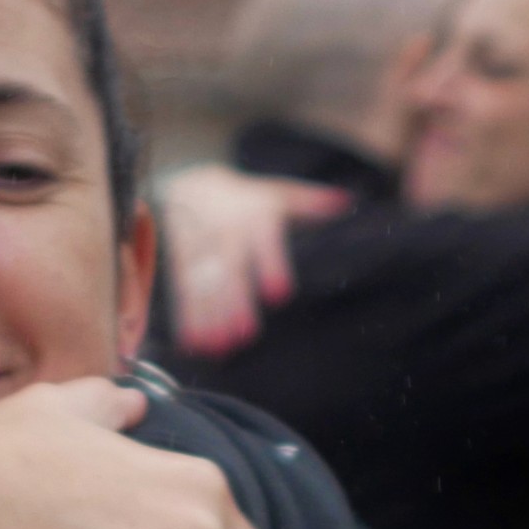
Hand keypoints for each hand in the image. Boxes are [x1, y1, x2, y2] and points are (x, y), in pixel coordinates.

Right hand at [158, 164, 350, 357]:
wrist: (190, 181)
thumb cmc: (247, 198)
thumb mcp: (278, 193)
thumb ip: (310, 201)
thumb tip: (347, 201)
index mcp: (254, 218)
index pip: (264, 243)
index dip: (271, 266)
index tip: (279, 294)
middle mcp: (225, 234)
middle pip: (231, 271)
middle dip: (236, 303)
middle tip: (246, 334)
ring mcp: (200, 250)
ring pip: (204, 286)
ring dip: (211, 318)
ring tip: (219, 348)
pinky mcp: (181, 265)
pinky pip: (184, 292)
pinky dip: (187, 319)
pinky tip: (194, 344)